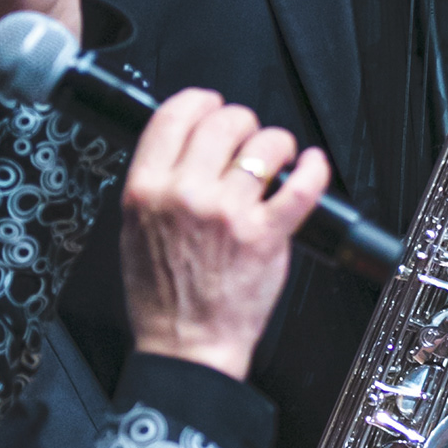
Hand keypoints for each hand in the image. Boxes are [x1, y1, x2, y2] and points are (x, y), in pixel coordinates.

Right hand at [122, 92, 329, 380]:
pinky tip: (311, 165)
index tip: (211, 105)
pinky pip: (302, 185)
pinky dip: (313, 167)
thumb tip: (184, 148)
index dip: (200, 102)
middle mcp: (187, 195)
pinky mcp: (266, 235)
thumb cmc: (161, 298)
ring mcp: (229, 213)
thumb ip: (156, 185)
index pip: (175, 115)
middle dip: (242, 121)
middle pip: (224, 121)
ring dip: (277, 143)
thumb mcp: (134, 230)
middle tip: (248, 137)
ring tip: (278, 156)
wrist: (185, 346)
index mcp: (147, 189)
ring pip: (265, 144)